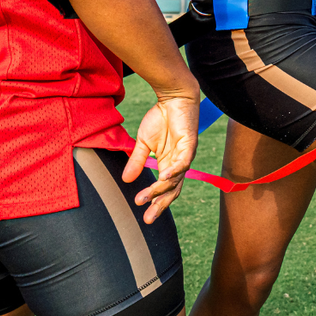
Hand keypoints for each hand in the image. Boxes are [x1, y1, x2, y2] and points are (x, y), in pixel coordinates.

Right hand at [122, 95, 197, 223]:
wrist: (172, 97)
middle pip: (172, 190)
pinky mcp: (190, 144)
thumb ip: (137, 161)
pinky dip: (174, 171)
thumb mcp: (143, 142)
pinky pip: (183, 162)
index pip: (164, 189)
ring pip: (176, 179)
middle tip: (148, 219)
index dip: (154, 201)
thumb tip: (126, 180)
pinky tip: (163, 178)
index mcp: (167, 165)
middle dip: (160, 205)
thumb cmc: (160, 118)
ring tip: (146, 198)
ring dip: (160, 190)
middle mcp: (178, 164)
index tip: (141, 213)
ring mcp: (185, 155)